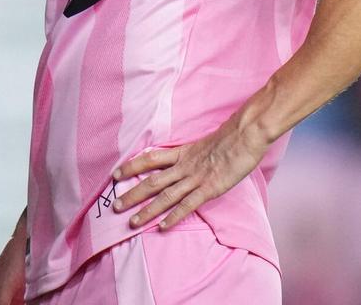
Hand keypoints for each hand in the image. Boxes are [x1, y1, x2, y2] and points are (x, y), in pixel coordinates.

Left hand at [110, 115, 271, 230]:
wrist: (246, 134)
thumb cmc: (231, 136)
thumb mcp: (205, 142)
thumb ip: (194, 152)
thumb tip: (188, 158)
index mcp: (183, 152)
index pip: (151, 159)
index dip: (132, 166)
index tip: (115, 173)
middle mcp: (184, 166)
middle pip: (152, 181)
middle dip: (132, 194)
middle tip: (114, 207)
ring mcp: (196, 178)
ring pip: (165, 196)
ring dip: (147, 210)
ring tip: (132, 222)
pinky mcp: (209, 188)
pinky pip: (188, 205)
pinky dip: (174, 217)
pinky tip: (162, 227)